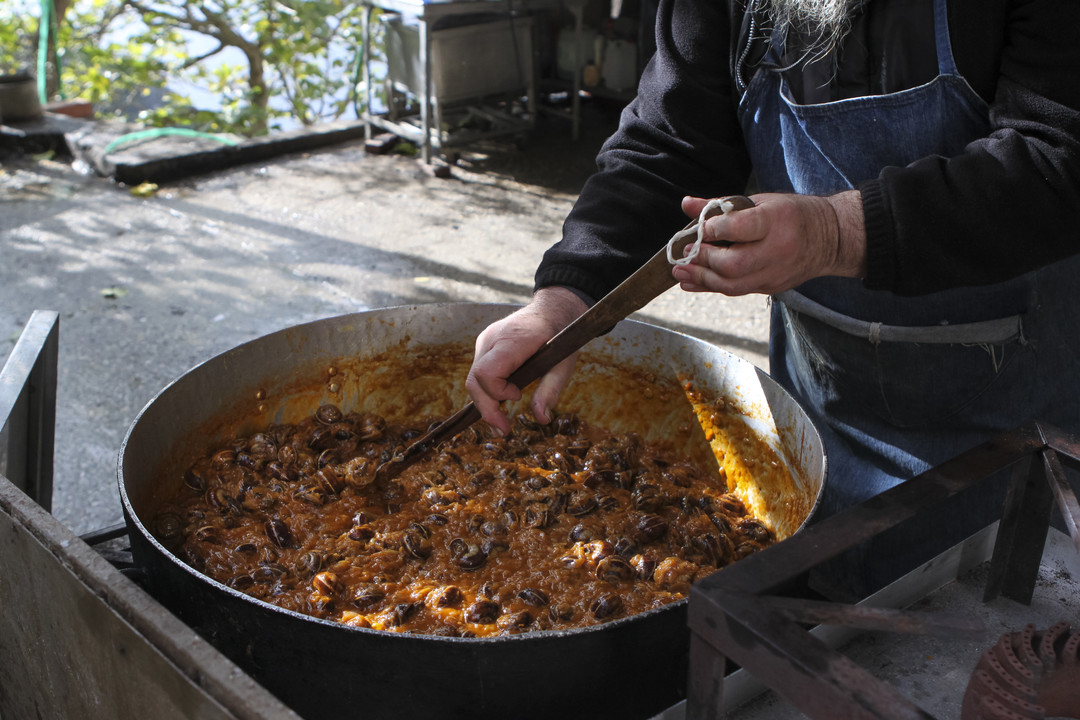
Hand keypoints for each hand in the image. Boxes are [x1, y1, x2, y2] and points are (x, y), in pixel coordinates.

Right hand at [465, 287, 588, 434]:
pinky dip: (487, 389)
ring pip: (473, 378)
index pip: (486, 372)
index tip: (518, 397)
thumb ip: (550, 390)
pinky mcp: (484, 346)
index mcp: (513, 340)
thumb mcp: (564, 364)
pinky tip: (501, 399)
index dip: (497, 392)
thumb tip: (541, 419)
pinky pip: (478, 372)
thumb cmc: (561, 335)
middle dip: (486, 408)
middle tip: (503, 430)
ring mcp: (485, 341)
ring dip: (485, 401)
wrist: (552, 309)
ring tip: (501, 422)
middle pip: (474, 380)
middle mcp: (492, 339)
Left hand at [671, 191, 866, 295]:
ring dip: (702, 279)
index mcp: (776, 221)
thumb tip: (687, 204)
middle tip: (685, 253)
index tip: (700, 227)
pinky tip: (692, 282)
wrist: (830, 238)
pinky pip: (737, 291)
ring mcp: (775, 273)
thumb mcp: (760, 201)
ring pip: (733, 284)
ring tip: (680, 271)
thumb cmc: (791, 214)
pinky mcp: (771, 287)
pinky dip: (711, 287)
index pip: (740, 228)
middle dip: (703, 260)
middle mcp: (777, 250)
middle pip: (733, 264)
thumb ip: (720, 206)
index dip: (715, 229)